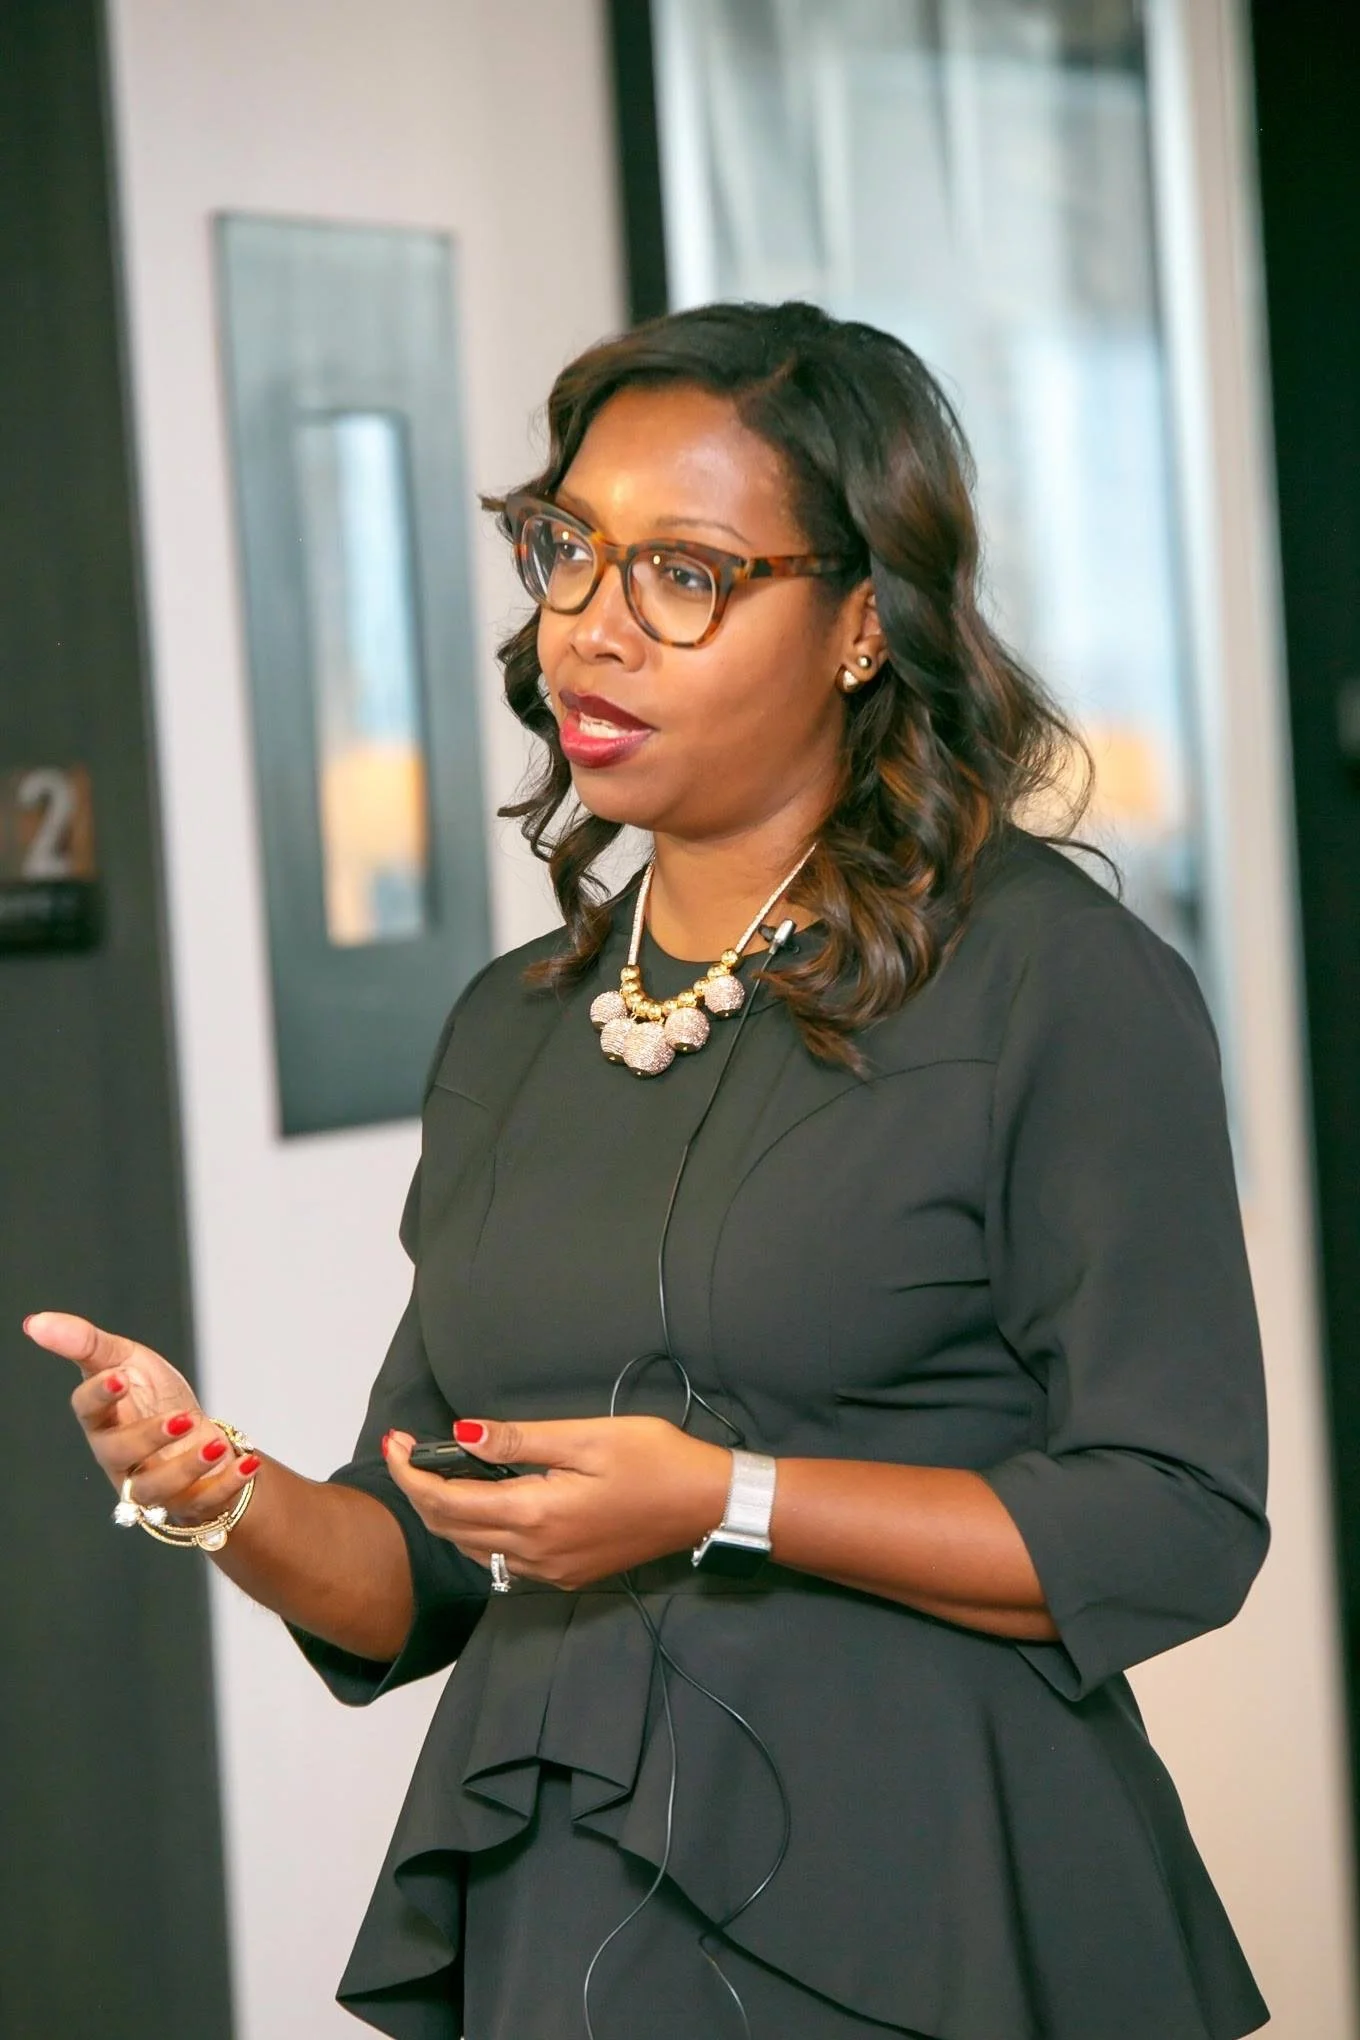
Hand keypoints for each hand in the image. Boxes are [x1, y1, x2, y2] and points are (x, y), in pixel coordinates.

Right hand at [23, 1311, 257, 1526]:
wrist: (196, 1433)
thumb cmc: (151, 1396)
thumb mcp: (126, 1359)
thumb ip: (86, 1343)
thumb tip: (35, 1321)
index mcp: (103, 1418)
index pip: (88, 1411)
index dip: (99, 1396)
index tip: (119, 1377)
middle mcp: (120, 1457)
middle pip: (118, 1456)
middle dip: (147, 1438)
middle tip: (181, 1417)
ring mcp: (152, 1483)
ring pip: (154, 1489)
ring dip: (185, 1468)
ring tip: (212, 1444)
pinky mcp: (186, 1500)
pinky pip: (203, 1502)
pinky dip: (225, 1485)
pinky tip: (247, 1465)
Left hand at [384, 1415, 731, 1590]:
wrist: (705, 1505)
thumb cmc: (655, 1460)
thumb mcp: (586, 1437)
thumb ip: (518, 1441)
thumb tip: (460, 1433)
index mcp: (538, 1514)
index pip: (448, 1500)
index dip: (412, 1472)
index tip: (395, 1441)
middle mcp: (537, 1552)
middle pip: (451, 1528)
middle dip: (419, 1489)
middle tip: (404, 1449)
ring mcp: (551, 1570)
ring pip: (472, 1548)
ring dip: (443, 1513)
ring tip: (432, 1470)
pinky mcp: (566, 1574)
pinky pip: (501, 1560)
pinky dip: (474, 1531)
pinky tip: (477, 1502)